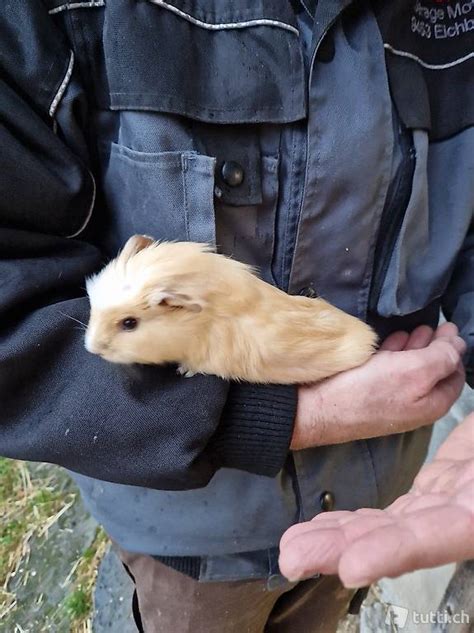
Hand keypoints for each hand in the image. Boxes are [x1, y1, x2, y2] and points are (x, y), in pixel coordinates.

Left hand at [280, 413, 473, 585]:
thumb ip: (468, 482)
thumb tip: (458, 491)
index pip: (435, 534)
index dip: (394, 551)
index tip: (351, 565)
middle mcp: (461, 518)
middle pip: (399, 539)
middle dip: (343, 549)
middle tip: (293, 557)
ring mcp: (446, 507)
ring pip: (386, 526)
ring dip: (336, 536)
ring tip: (292, 546)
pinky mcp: (437, 492)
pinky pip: (392, 510)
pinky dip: (355, 519)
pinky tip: (323, 527)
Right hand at [291, 322, 465, 448]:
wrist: (317, 410)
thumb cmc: (367, 391)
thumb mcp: (413, 371)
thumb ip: (441, 357)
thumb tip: (458, 344)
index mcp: (432, 403)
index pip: (455, 373)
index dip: (454, 349)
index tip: (448, 328)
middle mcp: (416, 405)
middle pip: (434, 371)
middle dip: (436, 347)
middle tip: (435, 325)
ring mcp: (392, 401)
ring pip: (411, 370)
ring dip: (415, 348)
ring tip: (415, 328)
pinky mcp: (370, 394)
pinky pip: (389, 371)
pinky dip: (394, 354)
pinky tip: (392, 341)